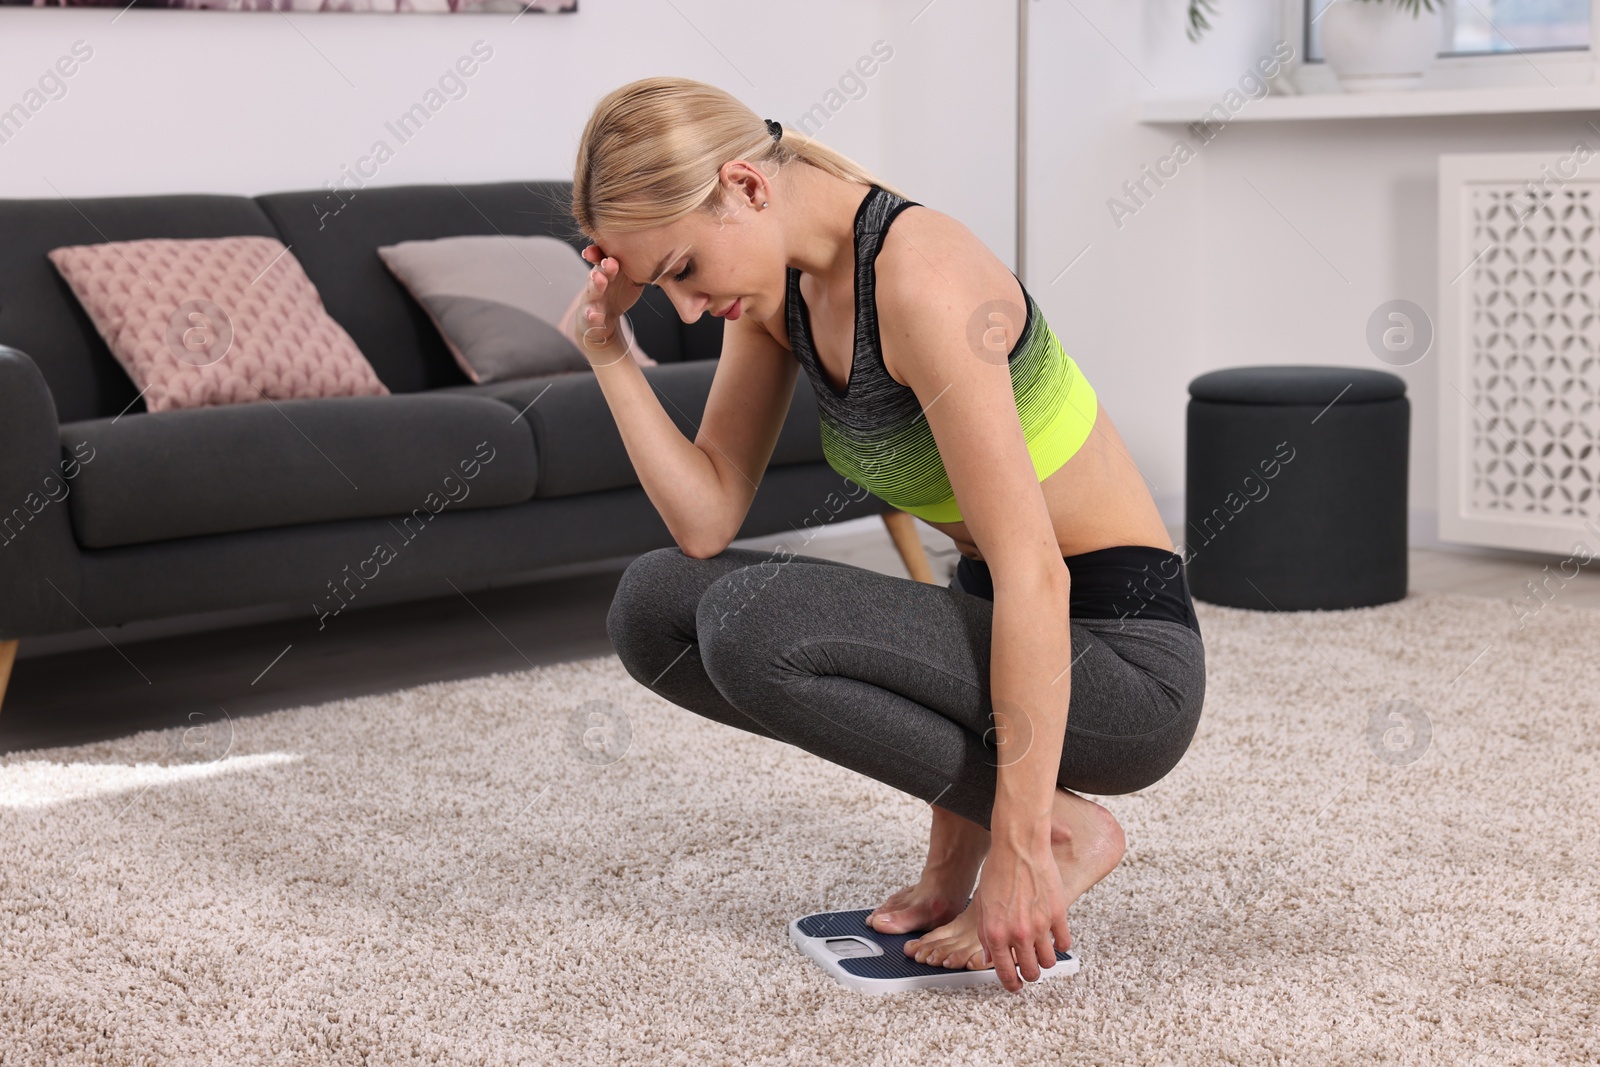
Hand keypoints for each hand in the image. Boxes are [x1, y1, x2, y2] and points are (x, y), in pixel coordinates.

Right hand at [573, 244, 644, 364]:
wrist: (602, 320)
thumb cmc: (618, 294)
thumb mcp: (631, 279)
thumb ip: (642, 268)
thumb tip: (671, 257)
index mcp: (610, 269)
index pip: (607, 254)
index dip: (608, 247)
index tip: (612, 240)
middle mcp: (598, 279)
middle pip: (600, 268)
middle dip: (605, 263)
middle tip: (611, 261)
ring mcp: (592, 297)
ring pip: (592, 288)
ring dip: (596, 282)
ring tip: (599, 279)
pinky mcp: (589, 314)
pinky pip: (589, 314)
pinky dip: (592, 314)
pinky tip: (595, 315)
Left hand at [971, 836, 1070, 992]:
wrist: (1018, 846)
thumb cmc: (997, 870)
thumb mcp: (982, 904)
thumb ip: (984, 933)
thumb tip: (989, 957)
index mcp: (994, 933)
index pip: (1003, 972)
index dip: (1010, 984)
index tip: (1014, 986)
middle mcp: (1017, 934)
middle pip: (1030, 972)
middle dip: (1029, 975)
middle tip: (1030, 969)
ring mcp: (1039, 926)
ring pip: (1048, 962)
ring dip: (1045, 961)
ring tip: (1042, 953)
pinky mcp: (1058, 915)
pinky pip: (1064, 943)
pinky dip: (1061, 945)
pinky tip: (1055, 938)